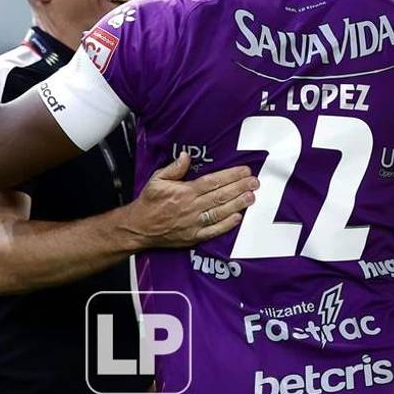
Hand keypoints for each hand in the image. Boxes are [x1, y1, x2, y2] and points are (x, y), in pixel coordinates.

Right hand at [122, 152, 256, 248]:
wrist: (139, 228)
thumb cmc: (149, 202)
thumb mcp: (157, 180)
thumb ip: (174, 168)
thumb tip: (186, 155)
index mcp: (184, 192)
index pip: (212, 182)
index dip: (230, 176)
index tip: (244, 170)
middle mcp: (191, 208)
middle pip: (220, 196)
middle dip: (239, 188)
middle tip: (255, 182)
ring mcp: (193, 224)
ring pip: (220, 212)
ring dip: (237, 204)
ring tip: (252, 197)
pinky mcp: (193, 237)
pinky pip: (213, 231)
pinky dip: (226, 225)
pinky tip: (238, 217)